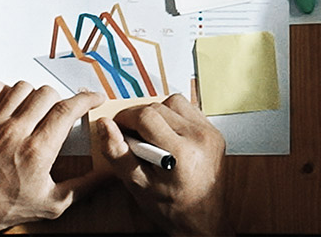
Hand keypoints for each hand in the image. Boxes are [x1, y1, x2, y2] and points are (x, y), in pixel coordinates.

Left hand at [0, 82, 108, 236]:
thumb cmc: (8, 206)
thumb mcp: (53, 204)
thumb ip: (85, 187)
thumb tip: (110, 175)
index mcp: (37, 150)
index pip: (67, 110)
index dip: (87, 99)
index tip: (95, 98)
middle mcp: (15, 132)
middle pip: (47, 93)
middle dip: (60, 100)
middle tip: (60, 113)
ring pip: (22, 87)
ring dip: (33, 95)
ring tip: (35, 110)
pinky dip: (4, 91)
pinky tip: (11, 105)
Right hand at [95, 94, 230, 235]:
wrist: (201, 219)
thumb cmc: (170, 207)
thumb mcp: (136, 184)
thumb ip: (118, 152)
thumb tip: (105, 125)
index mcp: (181, 152)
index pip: (146, 116)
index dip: (125, 118)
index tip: (117, 128)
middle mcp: (200, 137)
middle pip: (160, 106)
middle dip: (139, 117)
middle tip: (133, 138)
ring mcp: (211, 133)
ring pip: (176, 102)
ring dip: (158, 114)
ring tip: (151, 137)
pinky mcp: (215, 132)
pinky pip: (190, 111)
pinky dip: (174, 117)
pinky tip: (168, 137)